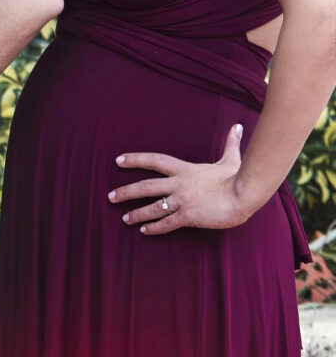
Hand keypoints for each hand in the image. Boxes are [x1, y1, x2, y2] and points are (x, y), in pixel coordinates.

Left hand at [111, 124, 258, 232]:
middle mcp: (179, 184)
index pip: (155, 161)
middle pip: (145, 186)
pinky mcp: (188, 216)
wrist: (246, 195)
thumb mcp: (231, 159)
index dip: (135, 159)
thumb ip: (230, 143)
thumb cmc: (239, 178)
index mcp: (185, 170)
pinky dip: (154, 228)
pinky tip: (144, 231)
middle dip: (126, 192)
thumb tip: (237, 126)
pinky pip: (166, 223)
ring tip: (124, 219)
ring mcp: (182, 201)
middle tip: (110, 197)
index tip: (118, 160)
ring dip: (136, 214)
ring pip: (152, 208)